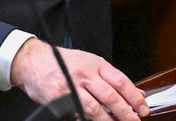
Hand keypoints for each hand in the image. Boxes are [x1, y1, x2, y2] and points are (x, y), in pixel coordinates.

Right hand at [10, 37, 148, 120]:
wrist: (31, 62)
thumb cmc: (60, 61)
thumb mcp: (88, 62)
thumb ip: (110, 78)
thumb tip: (135, 92)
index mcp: (94, 63)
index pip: (120, 81)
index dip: (134, 97)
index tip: (143, 108)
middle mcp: (83, 74)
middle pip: (110, 96)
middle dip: (126, 113)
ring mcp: (70, 88)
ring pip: (95, 110)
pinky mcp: (59, 100)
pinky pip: (77, 114)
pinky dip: (87, 120)